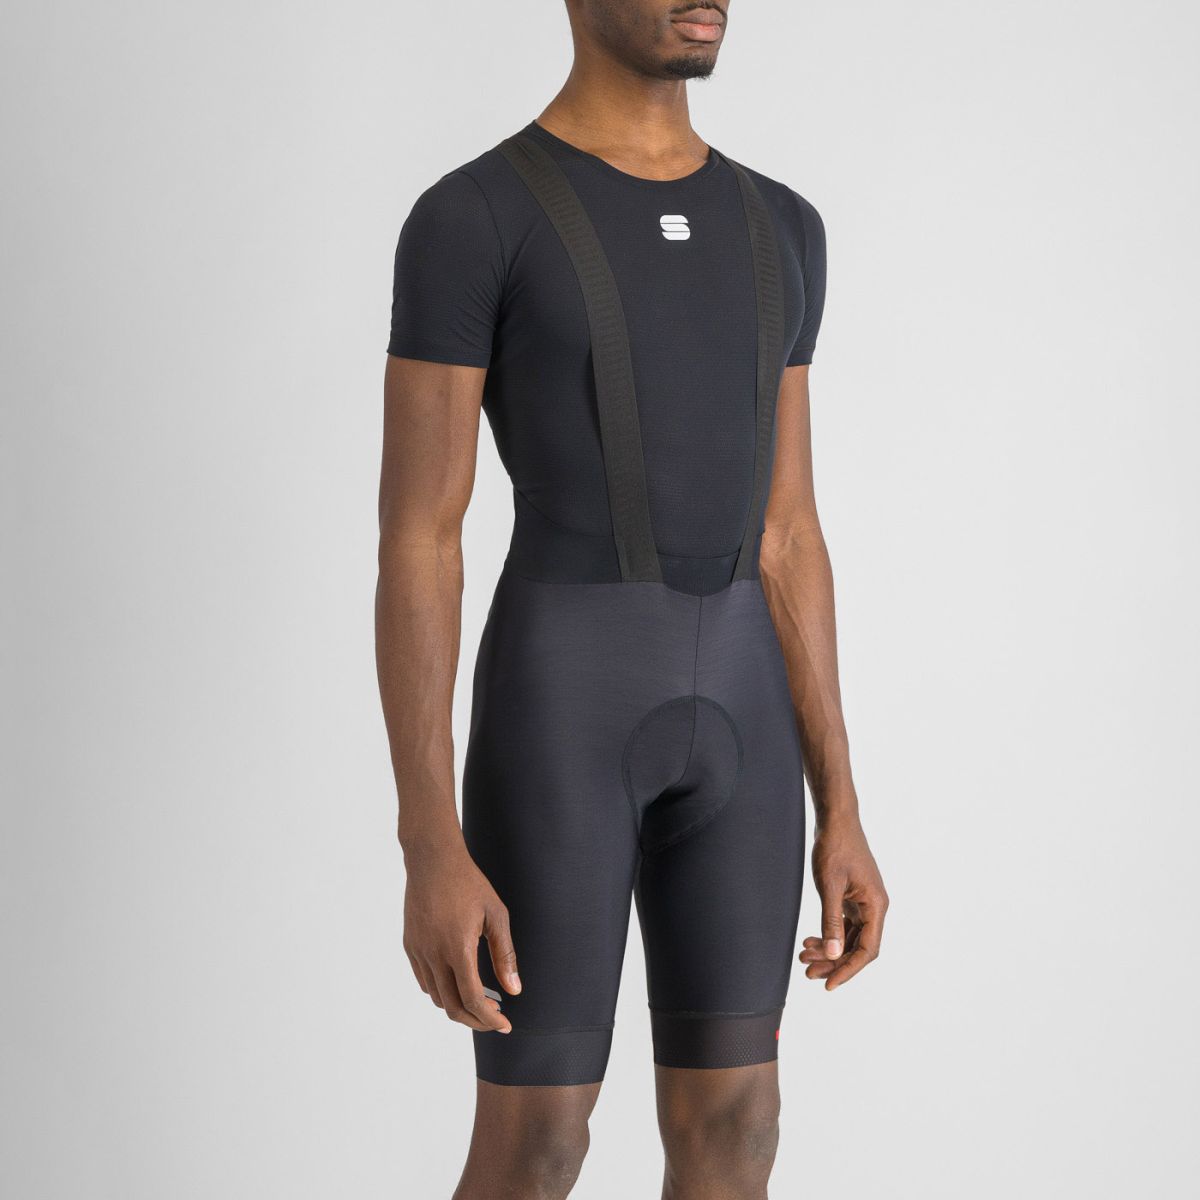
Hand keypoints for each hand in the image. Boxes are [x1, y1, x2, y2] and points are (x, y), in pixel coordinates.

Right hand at [402, 843, 521, 1031]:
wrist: (433, 859)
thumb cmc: (469, 883)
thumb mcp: (496, 915)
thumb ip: (505, 955)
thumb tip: (514, 990)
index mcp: (457, 947)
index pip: (473, 999)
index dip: (490, 1019)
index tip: (505, 1025)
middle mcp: (433, 954)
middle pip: (452, 1006)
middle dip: (475, 1020)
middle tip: (495, 1019)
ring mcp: (418, 951)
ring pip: (436, 997)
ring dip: (458, 1006)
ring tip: (481, 1001)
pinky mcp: (409, 945)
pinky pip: (424, 981)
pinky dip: (442, 991)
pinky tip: (458, 981)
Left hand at [800, 812, 887, 989]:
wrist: (836, 819)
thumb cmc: (835, 847)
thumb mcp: (829, 885)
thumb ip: (831, 920)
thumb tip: (834, 954)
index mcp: (876, 906)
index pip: (867, 950)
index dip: (848, 970)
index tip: (828, 984)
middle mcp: (874, 907)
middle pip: (857, 947)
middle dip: (833, 962)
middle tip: (808, 972)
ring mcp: (863, 902)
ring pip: (849, 938)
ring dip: (829, 950)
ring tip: (803, 957)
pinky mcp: (852, 897)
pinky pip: (844, 925)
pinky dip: (828, 934)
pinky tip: (810, 940)